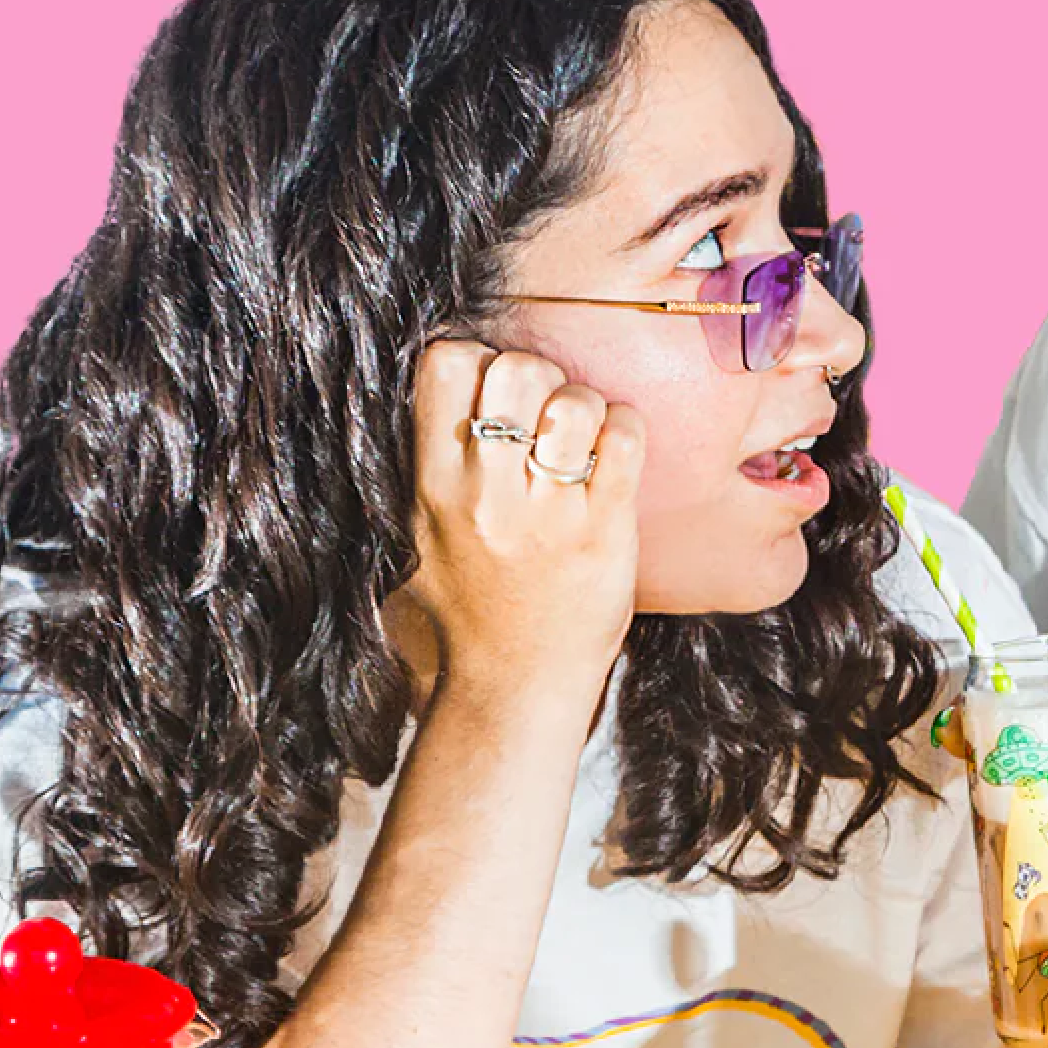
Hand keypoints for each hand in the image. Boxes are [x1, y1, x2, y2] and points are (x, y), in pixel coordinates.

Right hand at [397, 340, 645, 700]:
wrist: (514, 689)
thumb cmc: (469, 612)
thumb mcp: (419, 537)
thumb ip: (428, 468)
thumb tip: (439, 390)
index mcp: (434, 486)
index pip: (445, 363)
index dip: (478, 359)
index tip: (494, 393)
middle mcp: (488, 495)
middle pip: (515, 368)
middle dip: (538, 374)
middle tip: (546, 415)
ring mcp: (548, 514)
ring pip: (575, 399)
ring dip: (587, 405)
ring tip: (584, 441)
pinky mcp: (604, 532)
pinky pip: (626, 438)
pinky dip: (627, 430)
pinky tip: (616, 457)